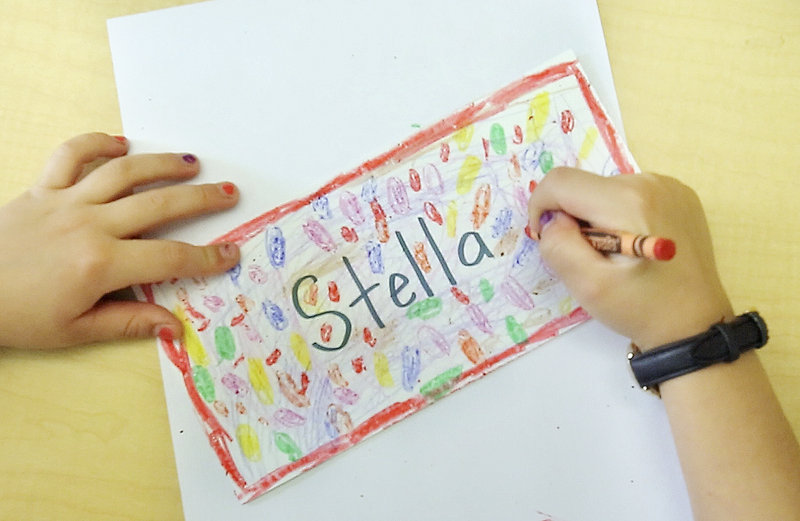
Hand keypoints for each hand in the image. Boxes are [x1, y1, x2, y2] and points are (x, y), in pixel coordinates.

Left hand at [0, 133, 240, 348]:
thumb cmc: (17, 316)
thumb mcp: (75, 330)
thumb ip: (129, 323)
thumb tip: (174, 327)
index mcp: (101, 264)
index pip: (170, 258)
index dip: (206, 257)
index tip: (231, 253)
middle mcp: (89, 225)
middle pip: (159, 205)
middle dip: (201, 198)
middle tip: (229, 192)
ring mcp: (65, 202)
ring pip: (124, 173)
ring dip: (162, 164)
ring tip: (190, 163)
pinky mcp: (42, 189)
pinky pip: (71, 155)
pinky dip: (96, 143)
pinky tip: (120, 144)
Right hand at [528, 167, 732, 349]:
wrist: (696, 324)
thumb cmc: (642, 309)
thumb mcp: (589, 287)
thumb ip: (559, 247)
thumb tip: (553, 220)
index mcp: (627, 201)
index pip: (561, 182)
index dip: (542, 208)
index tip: (549, 240)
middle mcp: (650, 181)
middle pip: (584, 185)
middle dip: (573, 218)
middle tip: (589, 257)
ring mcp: (669, 185)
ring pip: (604, 189)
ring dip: (596, 218)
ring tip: (615, 255)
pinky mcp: (679, 194)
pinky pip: (629, 194)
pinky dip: (618, 216)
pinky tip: (634, 245)